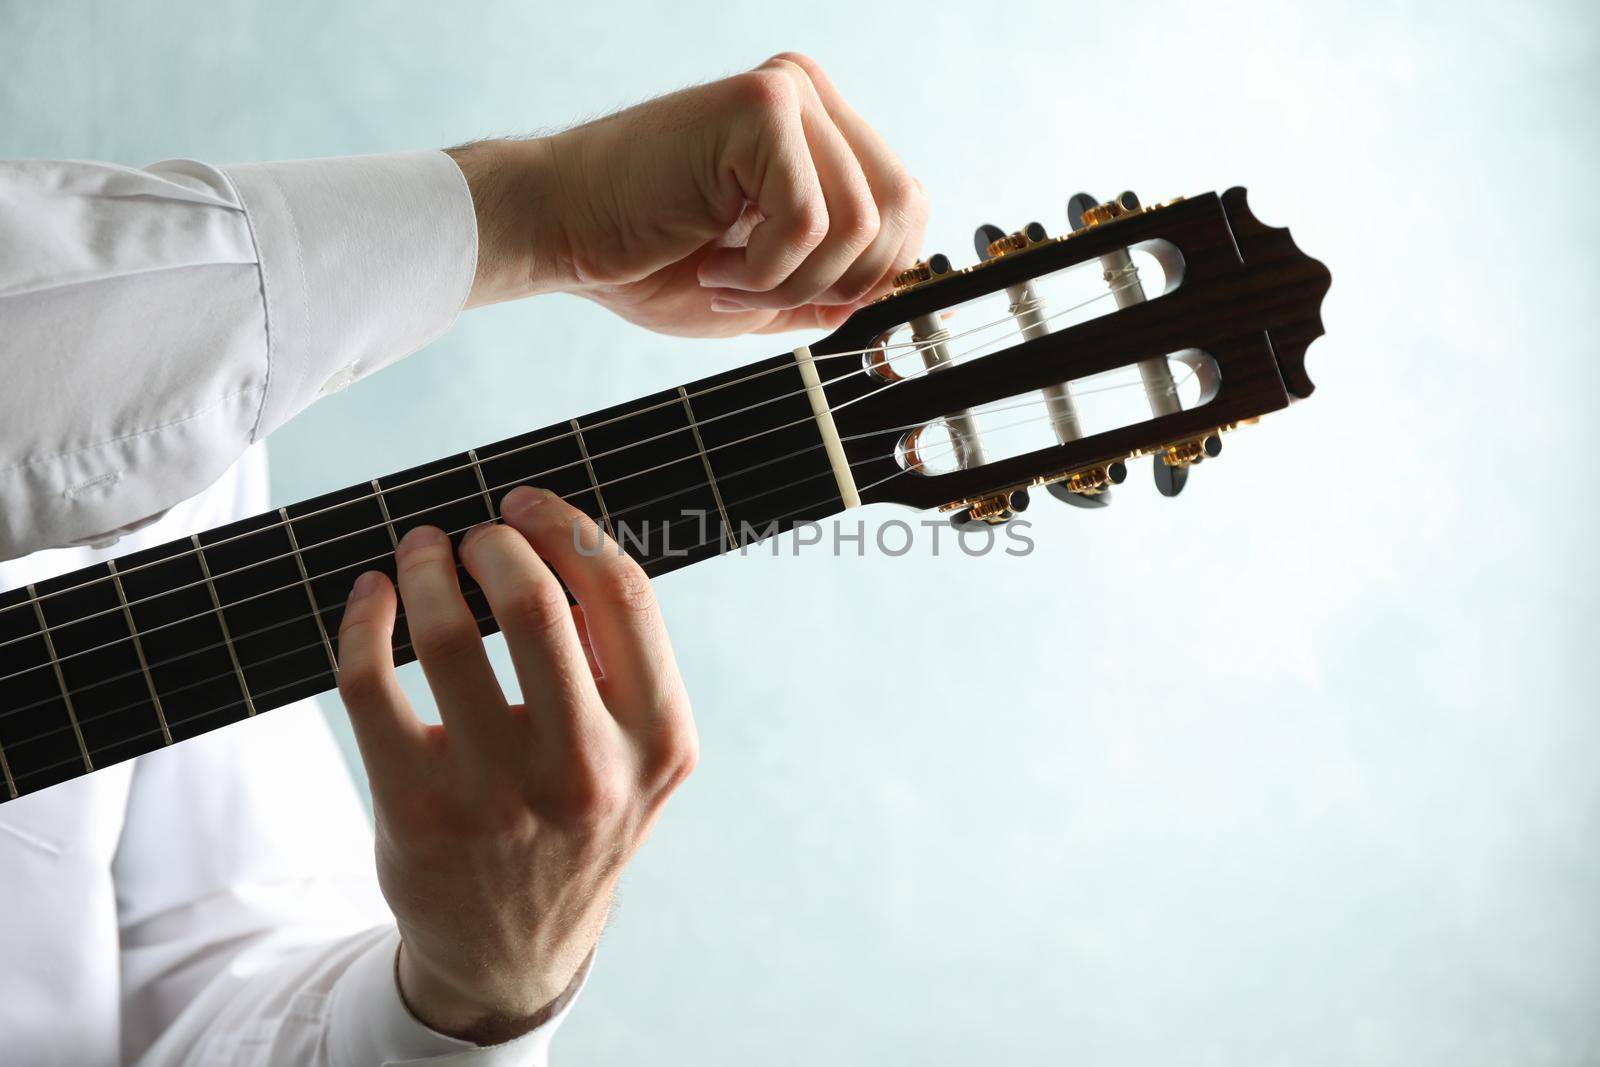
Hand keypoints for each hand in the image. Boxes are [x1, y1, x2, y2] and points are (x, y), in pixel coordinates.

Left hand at [335, 486, 696, 1043]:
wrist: (514, 946)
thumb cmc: (576, 820)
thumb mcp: (638, 757)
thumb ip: (623, 664)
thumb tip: (553, 542)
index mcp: (658, 741)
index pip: (621, 593)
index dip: (566, 526)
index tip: (526, 503)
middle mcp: (587, 770)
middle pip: (535, 602)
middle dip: (492, 542)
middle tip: (472, 538)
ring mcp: (499, 796)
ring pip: (449, 634)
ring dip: (424, 567)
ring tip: (418, 553)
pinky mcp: (418, 810)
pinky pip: (372, 681)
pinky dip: (364, 619)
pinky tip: (370, 597)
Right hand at [448, 52, 928, 335]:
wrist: (560, 231)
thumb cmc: (644, 257)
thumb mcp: (765, 288)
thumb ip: (832, 286)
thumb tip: (886, 293)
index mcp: (819, 129)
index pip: (907, 206)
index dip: (868, 274)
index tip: (794, 294)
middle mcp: (810, 96)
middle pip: (900, 212)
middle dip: (836, 282)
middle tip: (755, 292)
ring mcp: (787, 93)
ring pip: (858, 224)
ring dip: (789, 282)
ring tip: (724, 278)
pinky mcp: (761, 106)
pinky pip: (809, 222)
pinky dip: (762, 270)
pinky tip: (710, 260)